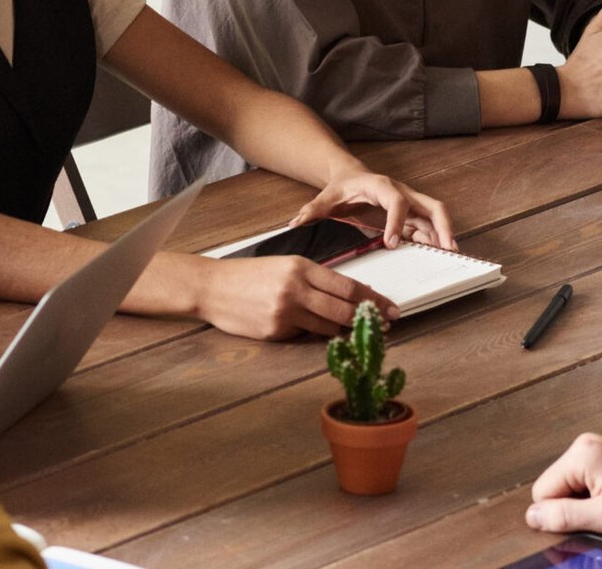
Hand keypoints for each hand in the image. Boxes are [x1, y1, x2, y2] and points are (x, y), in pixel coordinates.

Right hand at [198, 254, 398, 339]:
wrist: (211, 286)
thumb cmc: (248, 275)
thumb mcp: (284, 266)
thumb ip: (314, 279)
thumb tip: (348, 294)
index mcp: (301, 267)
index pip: (348, 286)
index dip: (373, 299)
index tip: (390, 307)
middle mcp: (295, 289)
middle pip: (344, 310)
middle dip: (368, 319)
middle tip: (386, 325)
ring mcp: (285, 312)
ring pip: (328, 327)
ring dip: (342, 330)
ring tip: (351, 330)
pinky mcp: (275, 331)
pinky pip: (304, 335)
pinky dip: (310, 333)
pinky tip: (306, 327)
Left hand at [291, 170, 455, 250]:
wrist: (349, 177)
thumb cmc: (341, 187)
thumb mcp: (325, 197)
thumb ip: (312, 210)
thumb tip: (294, 223)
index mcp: (381, 186)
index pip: (396, 201)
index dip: (396, 221)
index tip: (391, 243)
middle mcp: (402, 193)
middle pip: (431, 205)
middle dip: (441, 225)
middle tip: (446, 247)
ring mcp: (409, 204)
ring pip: (434, 217)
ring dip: (444, 234)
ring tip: (450, 255)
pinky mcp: (411, 216)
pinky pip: (427, 227)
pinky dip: (434, 239)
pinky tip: (436, 254)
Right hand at [526, 433, 601, 536]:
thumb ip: (565, 516)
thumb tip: (532, 517)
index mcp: (580, 455)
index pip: (542, 492)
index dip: (563, 514)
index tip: (592, 518)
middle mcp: (583, 445)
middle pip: (554, 487)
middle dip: (576, 506)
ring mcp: (594, 448)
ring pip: (569, 485)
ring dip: (587, 502)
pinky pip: (583, 480)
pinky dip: (596, 494)